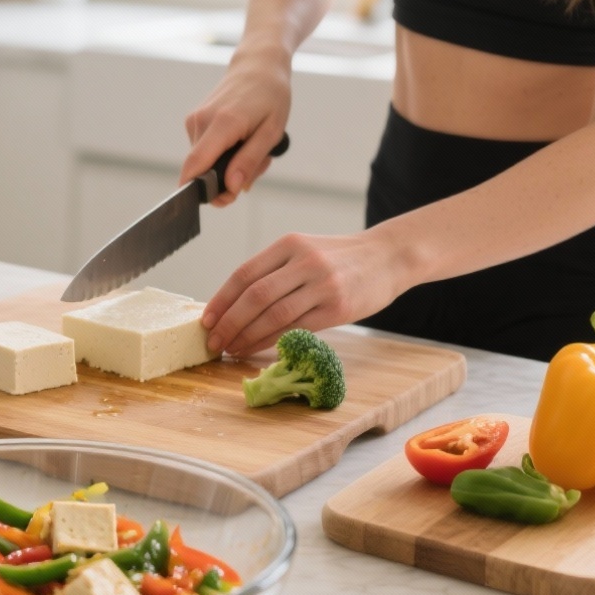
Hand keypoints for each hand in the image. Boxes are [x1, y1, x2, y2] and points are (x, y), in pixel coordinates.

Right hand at [181, 43, 290, 205]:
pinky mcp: (194, 121)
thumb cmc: (271, 96)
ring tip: (252, 147)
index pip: (195, 165)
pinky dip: (222, 154)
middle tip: (257, 167)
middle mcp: (202, 121)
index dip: (199, 191)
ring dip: (228, 165)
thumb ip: (249, 161)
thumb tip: (231, 187)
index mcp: (223, 123)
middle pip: (201, 169)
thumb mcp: (272, 132)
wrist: (258, 65)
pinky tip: (240, 140)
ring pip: (204, 162)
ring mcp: (195, 120)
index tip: (219, 201)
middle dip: (226, 179)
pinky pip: (204, 150)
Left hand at [201, 229, 401, 357]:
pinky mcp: (337, 307)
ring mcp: (322, 284)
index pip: (244, 274)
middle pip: (254, 296)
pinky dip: (272, 341)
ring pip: (273, 315)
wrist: (388, 257)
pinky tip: (257, 349)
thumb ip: (273, 271)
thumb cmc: (339, 258)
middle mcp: (303, 261)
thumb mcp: (304, 251)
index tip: (206, 320)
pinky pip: (296, 328)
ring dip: (246, 336)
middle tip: (213, 341)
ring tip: (231, 349)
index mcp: (289, 244)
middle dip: (229, 322)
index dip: (221, 300)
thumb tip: (232, 305)